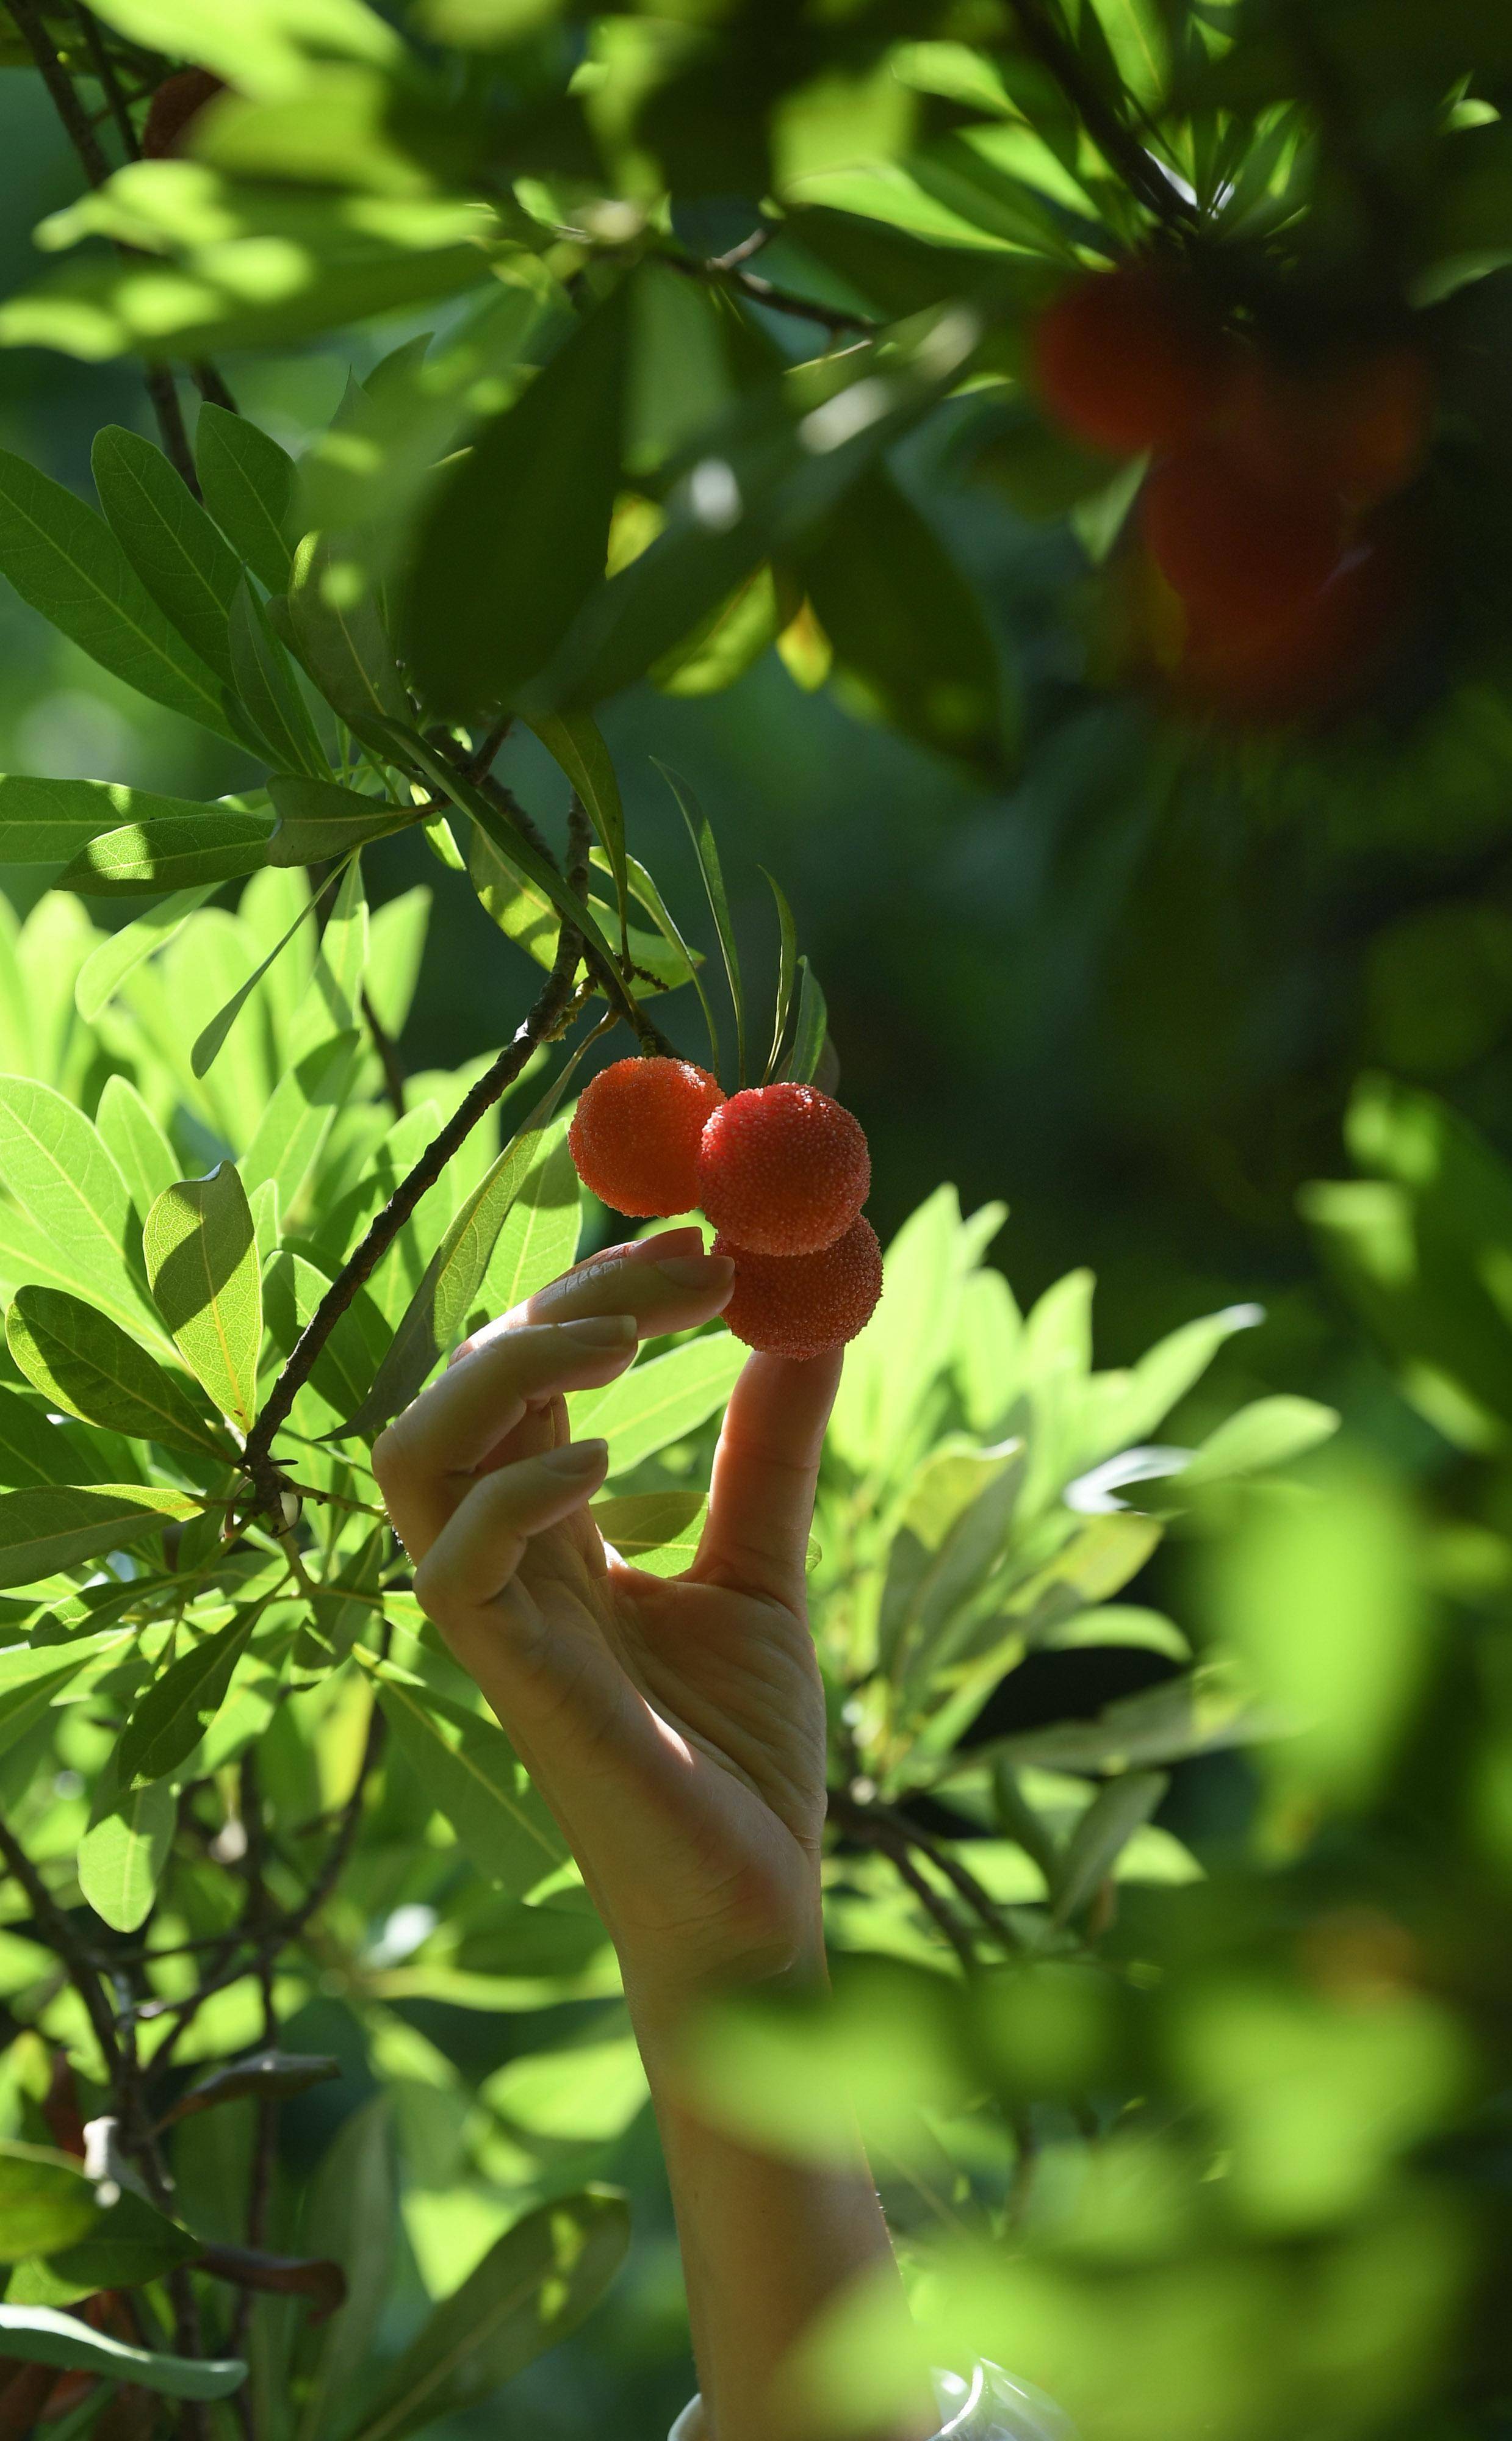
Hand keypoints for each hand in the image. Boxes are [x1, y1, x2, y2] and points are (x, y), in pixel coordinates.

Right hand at [373, 1228, 841, 2008]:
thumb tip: (805, 1320)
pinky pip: (454, 1572)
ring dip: (505, 1373)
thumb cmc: (745, 1762)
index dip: (591, 1294)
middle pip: (459, 1392)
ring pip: (415, 1461)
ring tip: (620, 1339)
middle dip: (558, 1303)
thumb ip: (765, 1453)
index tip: (699, 1240)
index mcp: (551, 1538)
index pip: (521, 1380)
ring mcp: (500, 1630)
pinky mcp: (519, 1694)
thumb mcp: (764, 1570)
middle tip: (687, 1265)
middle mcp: (506, 1570)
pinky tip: (600, 1466)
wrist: (759, 1917)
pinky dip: (513, 1496)